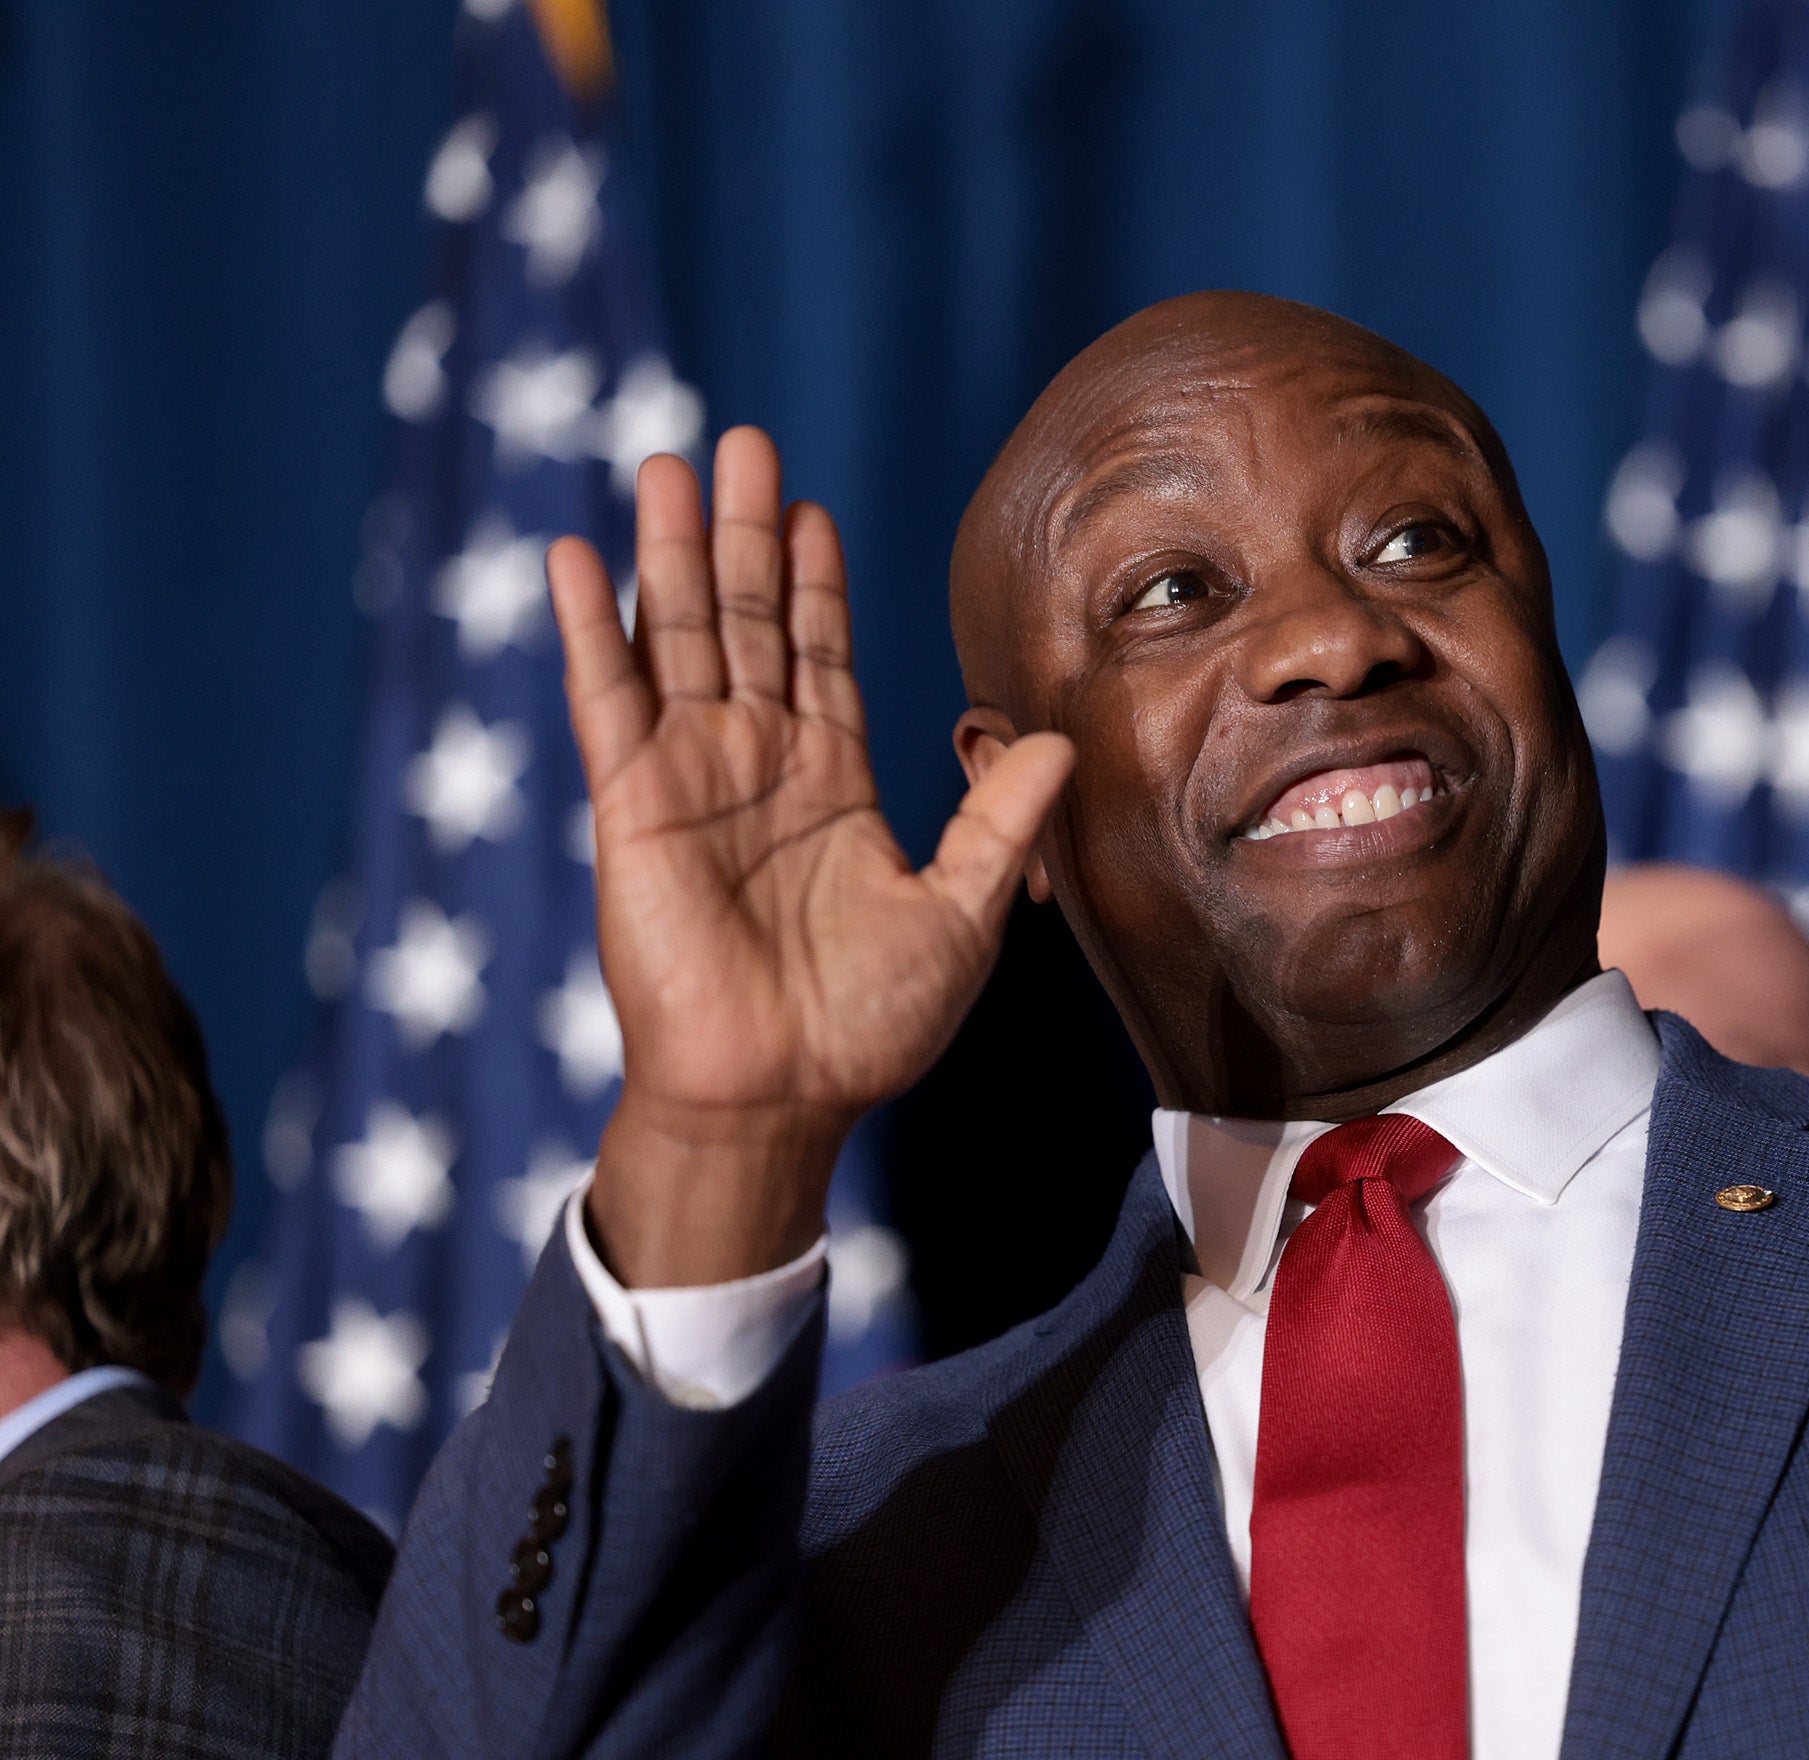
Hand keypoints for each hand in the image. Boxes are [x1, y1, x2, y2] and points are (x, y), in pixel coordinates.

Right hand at [552, 428, 1073, 1284]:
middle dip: (742, 536)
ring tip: (667, 464)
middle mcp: (757, 766)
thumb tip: (1058, 741)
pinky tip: (578, 559)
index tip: (810, 508)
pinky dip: (591, 630)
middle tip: (740, 443)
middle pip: (745, 622)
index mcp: (828, 784)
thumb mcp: (962, 910)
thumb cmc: (868, 1024)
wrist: (783, 1094)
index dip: (813, 583)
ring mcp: (691, 779)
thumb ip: (1001, 820)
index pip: (820, 657)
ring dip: (670, 554)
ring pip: (679, 640)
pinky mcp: (634, 807)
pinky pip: (608, 702)